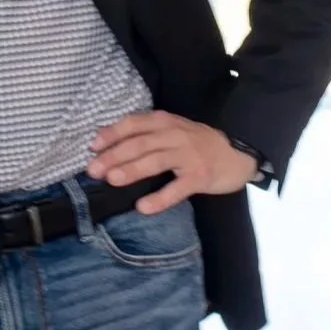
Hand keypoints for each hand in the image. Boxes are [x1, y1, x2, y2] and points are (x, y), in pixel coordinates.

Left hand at [88, 111, 256, 214]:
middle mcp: (175, 135)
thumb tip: (105, 141)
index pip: (133, 124)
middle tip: (93, 170)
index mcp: (164, 122)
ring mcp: (188, 156)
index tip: (92, 147)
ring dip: (132, 170)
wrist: (238, 153)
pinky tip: (143, 207)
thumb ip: (144, 134)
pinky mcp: (200, 177)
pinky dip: (159, 198)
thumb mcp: (171, 130)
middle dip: (114, 156)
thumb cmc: (197, 144)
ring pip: (155, 161)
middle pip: (139, 144)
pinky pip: (177, 189)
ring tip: (112, 180)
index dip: (111, 134)